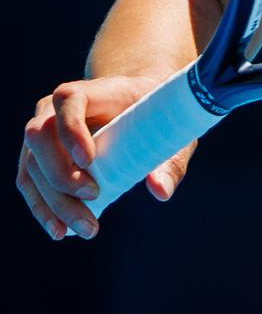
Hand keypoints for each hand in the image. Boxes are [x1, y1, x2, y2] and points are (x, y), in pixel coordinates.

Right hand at [18, 75, 194, 240]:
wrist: (137, 107)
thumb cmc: (157, 117)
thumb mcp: (171, 132)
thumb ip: (170, 160)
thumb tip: (160, 191)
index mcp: (94, 91)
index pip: (67, 99)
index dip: (70, 128)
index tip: (89, 159)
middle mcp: (56, 109)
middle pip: (40, 137)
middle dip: (61, 174)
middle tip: (94, 197)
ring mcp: (42, 133)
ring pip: (32, 166)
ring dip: (54, 202)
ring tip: (85, 228)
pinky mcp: (37, 158)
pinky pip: (30, 183)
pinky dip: (43, 209)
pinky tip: (60, 231)